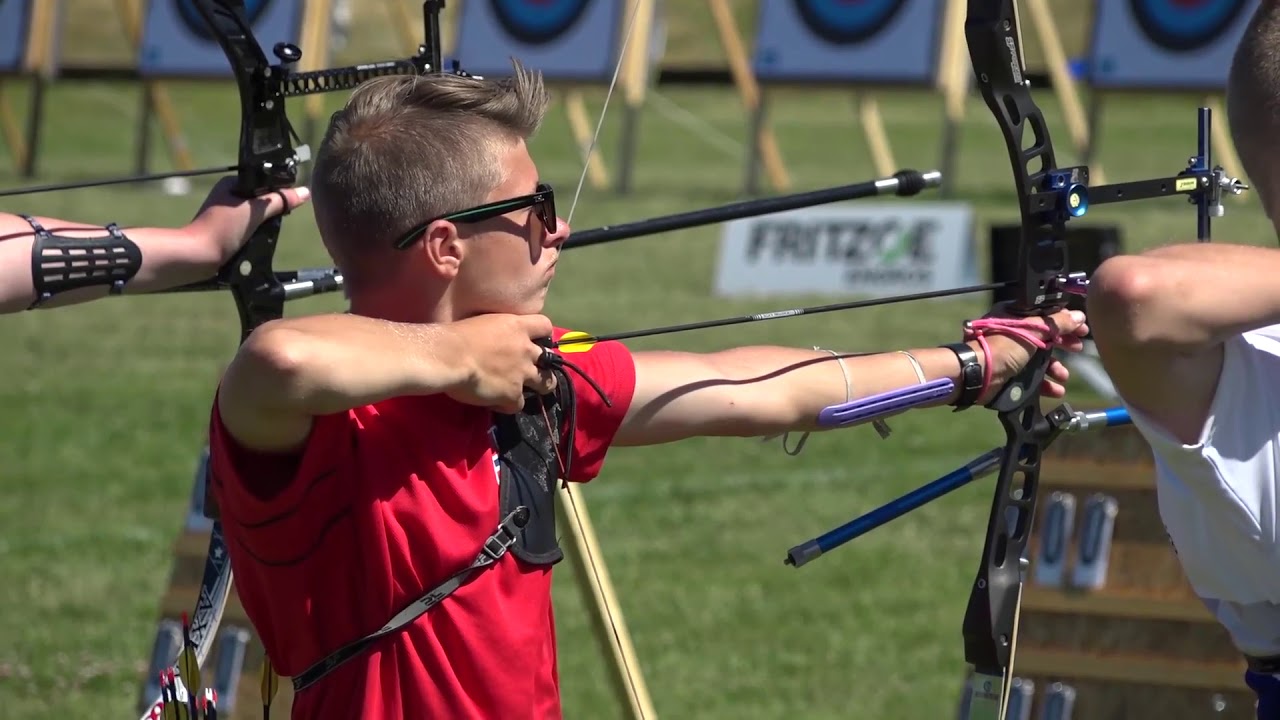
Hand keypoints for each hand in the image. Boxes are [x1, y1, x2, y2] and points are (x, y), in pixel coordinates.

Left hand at [187, 176, 311, 263]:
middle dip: (272, 211)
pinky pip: (250, 229)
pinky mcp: (227, 232)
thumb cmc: (223, 228)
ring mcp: (227, 216)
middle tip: (278, 220)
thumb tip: (305, 192)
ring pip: (256, 217)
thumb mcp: (255, 212)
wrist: (197, 256)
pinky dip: (257, 235)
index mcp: (231, 184)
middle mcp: (228, 197)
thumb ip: (279, 201)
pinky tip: (260, 241)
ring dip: (265, 225)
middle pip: (261, 201)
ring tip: (268, 233)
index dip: (278, 192)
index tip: (288, 204)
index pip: (263, 183)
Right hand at [446, 314, 558, 412]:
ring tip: (523, 390)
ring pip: (546, 384)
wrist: (448, 356)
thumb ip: (496, 332)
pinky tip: (496, 404)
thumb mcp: (483, 323)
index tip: (536, 341)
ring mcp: (522, 374)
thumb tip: (492, 340)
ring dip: (538, 387)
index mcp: (517, 326)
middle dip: (545, 366)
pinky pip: (518, 405)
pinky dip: (508, 405)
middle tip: (531, 370)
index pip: (545, 325)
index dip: (543, 335)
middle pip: (551, 359)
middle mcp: (526, 350)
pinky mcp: (513, 395)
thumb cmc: (457, 335)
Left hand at [976, 305, 1089, 404]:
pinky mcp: (1012, 374)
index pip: (1045, 316)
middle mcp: (1015, 334)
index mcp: (1016, 318)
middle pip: (1046, 337)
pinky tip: (1056, 390)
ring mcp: (1013, 355)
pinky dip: (1046, 384)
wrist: (978, 374)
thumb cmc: (1004, 346)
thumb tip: (1079, 316)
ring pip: (1041, 360)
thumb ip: (1057, 324)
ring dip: (1056, 368)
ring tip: (1063, 376)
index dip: (1065, 321)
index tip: (1082, 328)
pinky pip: (1034, 378)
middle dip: (1064, 344)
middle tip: (1078, 348)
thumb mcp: (1033, 330)